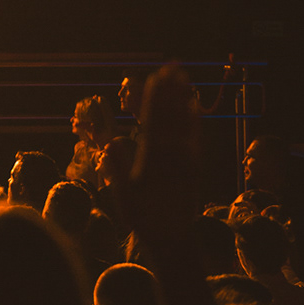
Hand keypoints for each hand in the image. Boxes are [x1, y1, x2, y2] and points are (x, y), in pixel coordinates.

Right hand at [120, 65, 201, 242]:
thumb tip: (107, 145)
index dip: (154, 100)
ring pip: (185, 124)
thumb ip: (117, 171)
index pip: (153, 123)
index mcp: (153, 162)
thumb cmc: (143, 217)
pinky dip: (195, 120)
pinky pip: (196, 137)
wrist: (173, 236)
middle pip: (171, 117)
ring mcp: (187, 160)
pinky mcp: (195, 165)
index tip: (153, 80)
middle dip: (169, 92)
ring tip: (183, 78)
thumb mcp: (124, 198)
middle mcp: (174, 158)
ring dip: (183, 100)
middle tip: (170, 68)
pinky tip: (194, 105)